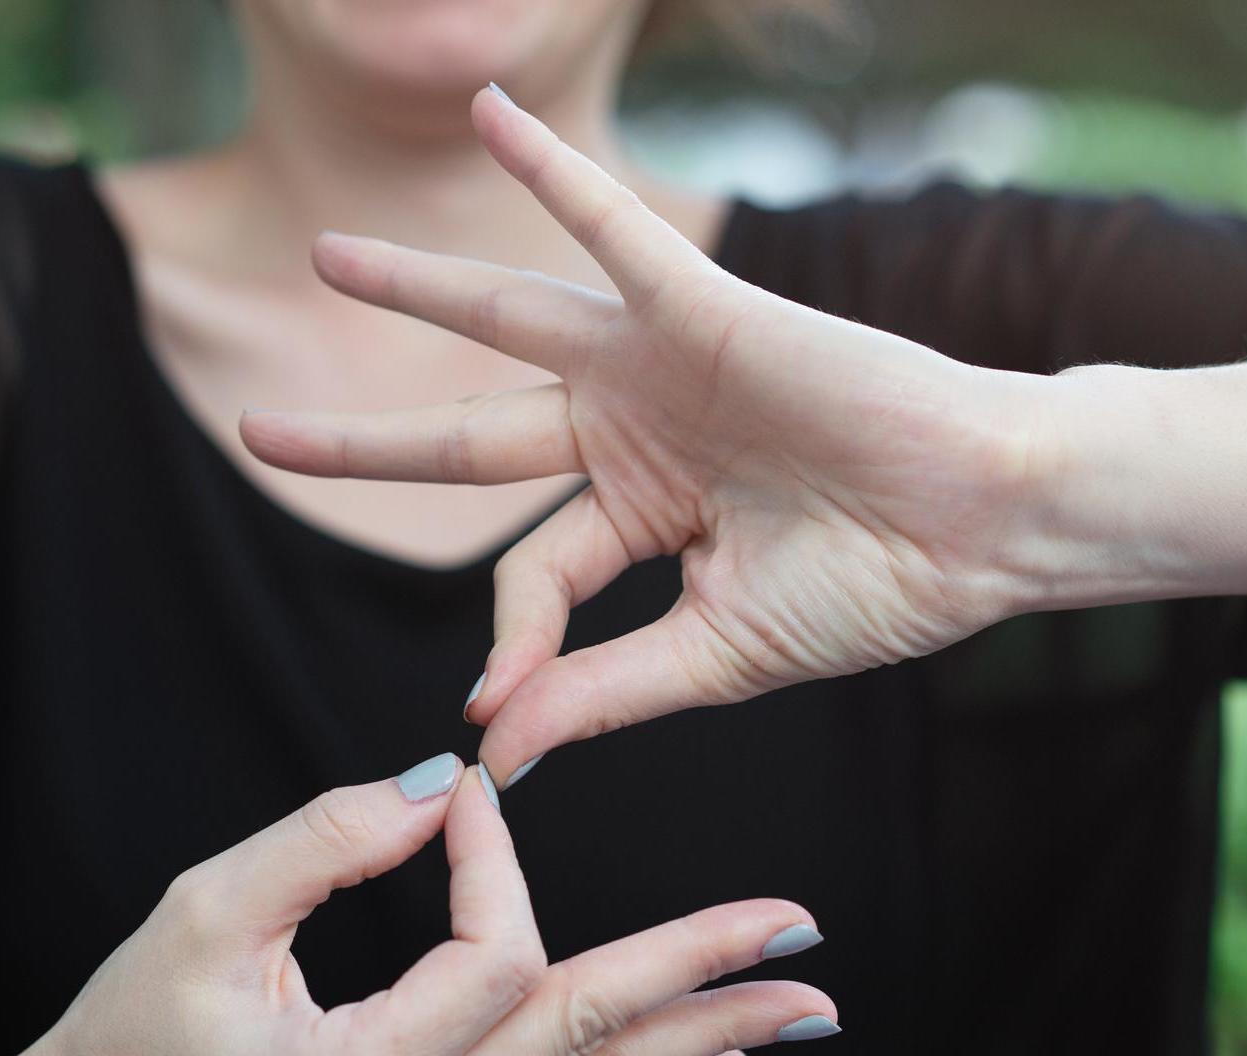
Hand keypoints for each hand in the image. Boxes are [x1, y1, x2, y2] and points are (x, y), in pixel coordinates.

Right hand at [0, 757, 835, 1055]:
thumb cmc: (125, 1034)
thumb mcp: (203, 914)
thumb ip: (326, 837)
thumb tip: (441, 782)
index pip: (491, 955)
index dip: (495, 861)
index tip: (467, 792)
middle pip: (585, 1033)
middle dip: (698, 971)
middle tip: (801, 932)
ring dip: (700, 1036)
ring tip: (798, 1010)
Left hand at [239, 86, 1056, 783]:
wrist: (988, 529)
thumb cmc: (877, 588)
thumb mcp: (715, 654)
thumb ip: (601, 691)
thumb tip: (493, 751)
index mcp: (641, 518)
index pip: (531, 576)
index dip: (509, 643)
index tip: (497, 710)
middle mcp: (634, 434)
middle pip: (467, 442)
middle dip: (366, 446)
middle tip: (258, 434)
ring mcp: (662, 367)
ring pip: (509, 321)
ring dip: (417, 288)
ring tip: (327, 256)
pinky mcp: (705, 310)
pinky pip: (614, 230)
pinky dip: (556, 174)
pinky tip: (490, 111)